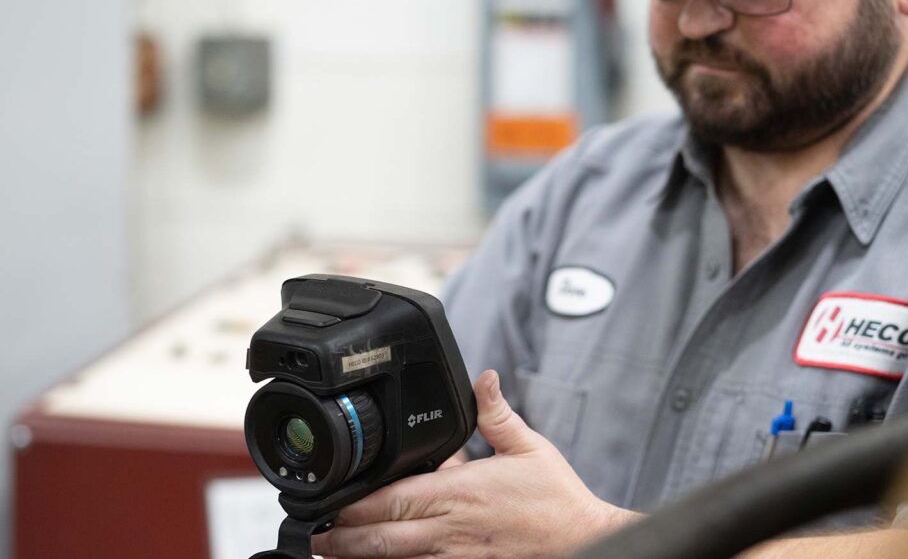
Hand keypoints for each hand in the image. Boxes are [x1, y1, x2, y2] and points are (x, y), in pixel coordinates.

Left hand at [312, 370, 639, 557]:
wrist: (584, 543)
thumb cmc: (555, 501)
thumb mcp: (529, 448)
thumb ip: (497, 414)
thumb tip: (483, 379)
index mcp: (460, 491)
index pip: (394, 497)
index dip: (354, 503)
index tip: (328, 501)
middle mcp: (450, 527)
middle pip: (382, 535)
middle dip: (342, 536)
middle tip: (310, 534)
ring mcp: (455, 556)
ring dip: (359, 558)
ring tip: (328, 554)